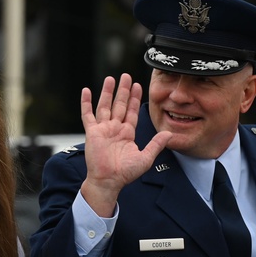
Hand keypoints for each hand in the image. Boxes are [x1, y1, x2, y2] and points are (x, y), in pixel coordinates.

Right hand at [79, 73, 172, 216]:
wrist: (109, 181)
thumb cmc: (125, 173)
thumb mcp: (145, 158)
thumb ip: (156, 144)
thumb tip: (169, 133)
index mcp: (127, 133)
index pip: (132, 111)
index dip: (134, 99)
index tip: (137, 86)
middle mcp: (115, 128)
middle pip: (119, 105)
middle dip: (123, 90)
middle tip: (126, 76)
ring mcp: (103, 129)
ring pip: (105, 106)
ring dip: (107, 92)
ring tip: (110, 78)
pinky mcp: (92, 132)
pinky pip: (87, 115)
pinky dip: (86, 103)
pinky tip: (86, 91)